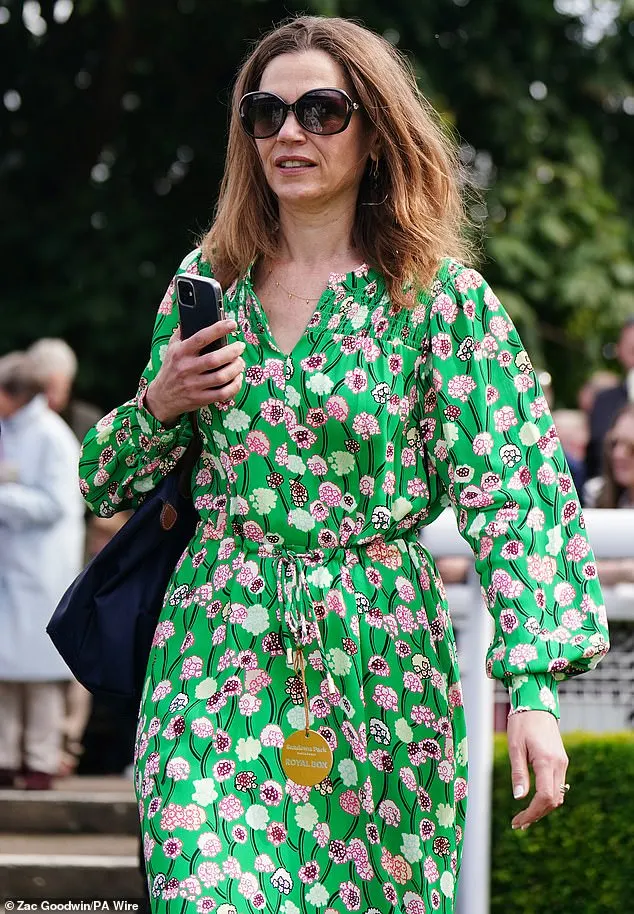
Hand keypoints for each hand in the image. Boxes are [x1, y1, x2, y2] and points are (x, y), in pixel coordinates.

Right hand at [145, 321, 243, 424]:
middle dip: (233, 352)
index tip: (232, 324)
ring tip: (240, 362)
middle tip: (240, 347)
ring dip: (236, 368)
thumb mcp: (171, 348)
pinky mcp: (200, 399)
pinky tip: (237, 379)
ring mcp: (193, 385)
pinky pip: (222, 393)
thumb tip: (195, 315)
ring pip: (221, 376)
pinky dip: (235, 386)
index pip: (201, 337)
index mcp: (180, 353)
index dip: (218, 329)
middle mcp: (186, 368)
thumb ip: (182, 333)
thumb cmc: (171, 369)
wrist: (161, 397)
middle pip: (215, 359)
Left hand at [507, 709, 568, 829]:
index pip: (545, 796)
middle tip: (519, 824)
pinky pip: (558, 785)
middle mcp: (559, 764)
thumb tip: (519, 798)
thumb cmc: (522, 723)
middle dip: (537, 814)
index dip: (533, 812)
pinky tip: (534, 801)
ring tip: (524, 817)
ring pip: (558, 795)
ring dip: (543, 808)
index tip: (518, 821)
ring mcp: (562, 763)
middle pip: (553, 800)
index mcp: (546, 761)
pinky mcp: (561, 761)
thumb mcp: (515, 746)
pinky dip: (547, 797)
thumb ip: (518, 772)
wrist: (537, 705)